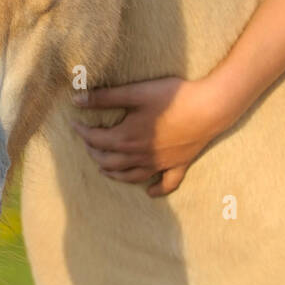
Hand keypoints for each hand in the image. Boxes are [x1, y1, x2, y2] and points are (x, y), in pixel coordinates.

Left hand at [69, 74, 224, 196]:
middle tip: (88, 143)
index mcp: (127, 138)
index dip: (82, 132)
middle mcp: (140, 156)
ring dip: (115, 174)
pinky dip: (155, 190)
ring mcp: (160, 163)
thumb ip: (105, 97)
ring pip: (131, 176)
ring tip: (105, 169)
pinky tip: (149, 192)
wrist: (209, 108)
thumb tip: (77, 100)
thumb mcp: (135, 93)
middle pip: (110, 161)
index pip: (96, 139)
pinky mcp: (178, 165)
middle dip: (95, 153)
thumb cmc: (173, 97)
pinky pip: (165, 184)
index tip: (75, 124)